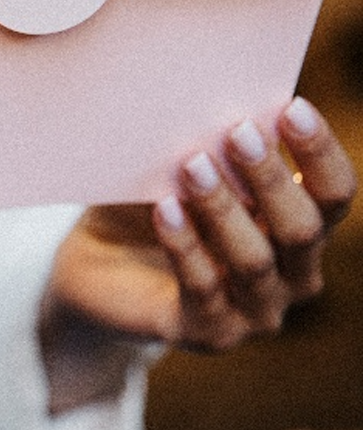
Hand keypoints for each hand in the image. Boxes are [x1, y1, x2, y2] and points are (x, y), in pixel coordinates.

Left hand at [40, 98, 355, 411]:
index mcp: (300, 230)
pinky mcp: (207, 333)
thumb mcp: (178, 173)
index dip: (319, 151)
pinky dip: (185, 245)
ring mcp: (254, 313)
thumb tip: (217, 95)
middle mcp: (292, 276)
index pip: (334, 193)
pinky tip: (165, 209)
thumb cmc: (148, 208)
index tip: (291, 106)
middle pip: (303, 228)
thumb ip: (208, 146)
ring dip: (224, 209)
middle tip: (239, 131)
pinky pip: (202, 288)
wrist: (95, 270)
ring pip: (253, 260)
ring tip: (192, 163)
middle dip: (271, 177)